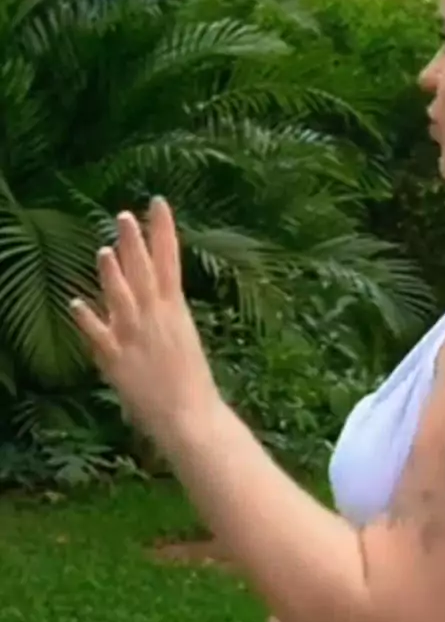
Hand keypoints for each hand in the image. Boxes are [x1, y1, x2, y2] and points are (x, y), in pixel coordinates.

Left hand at [70, 199, 221, 456]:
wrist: (192, 417)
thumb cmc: (191, 384)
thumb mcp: (182, 340)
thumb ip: (164, 317)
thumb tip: (154, 298)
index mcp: (176, 311)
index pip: (170, 261)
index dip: (163, 231)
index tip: (158, 204)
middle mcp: (156, 319)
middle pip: (144, 273)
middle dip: (135, 243)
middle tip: (125, 215)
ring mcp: (136, 338)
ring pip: (122, 298)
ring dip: (113, 274)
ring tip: (104, 249)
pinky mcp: (119, 360)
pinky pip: (99, 337)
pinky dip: (87, 320)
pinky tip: (75, 304)